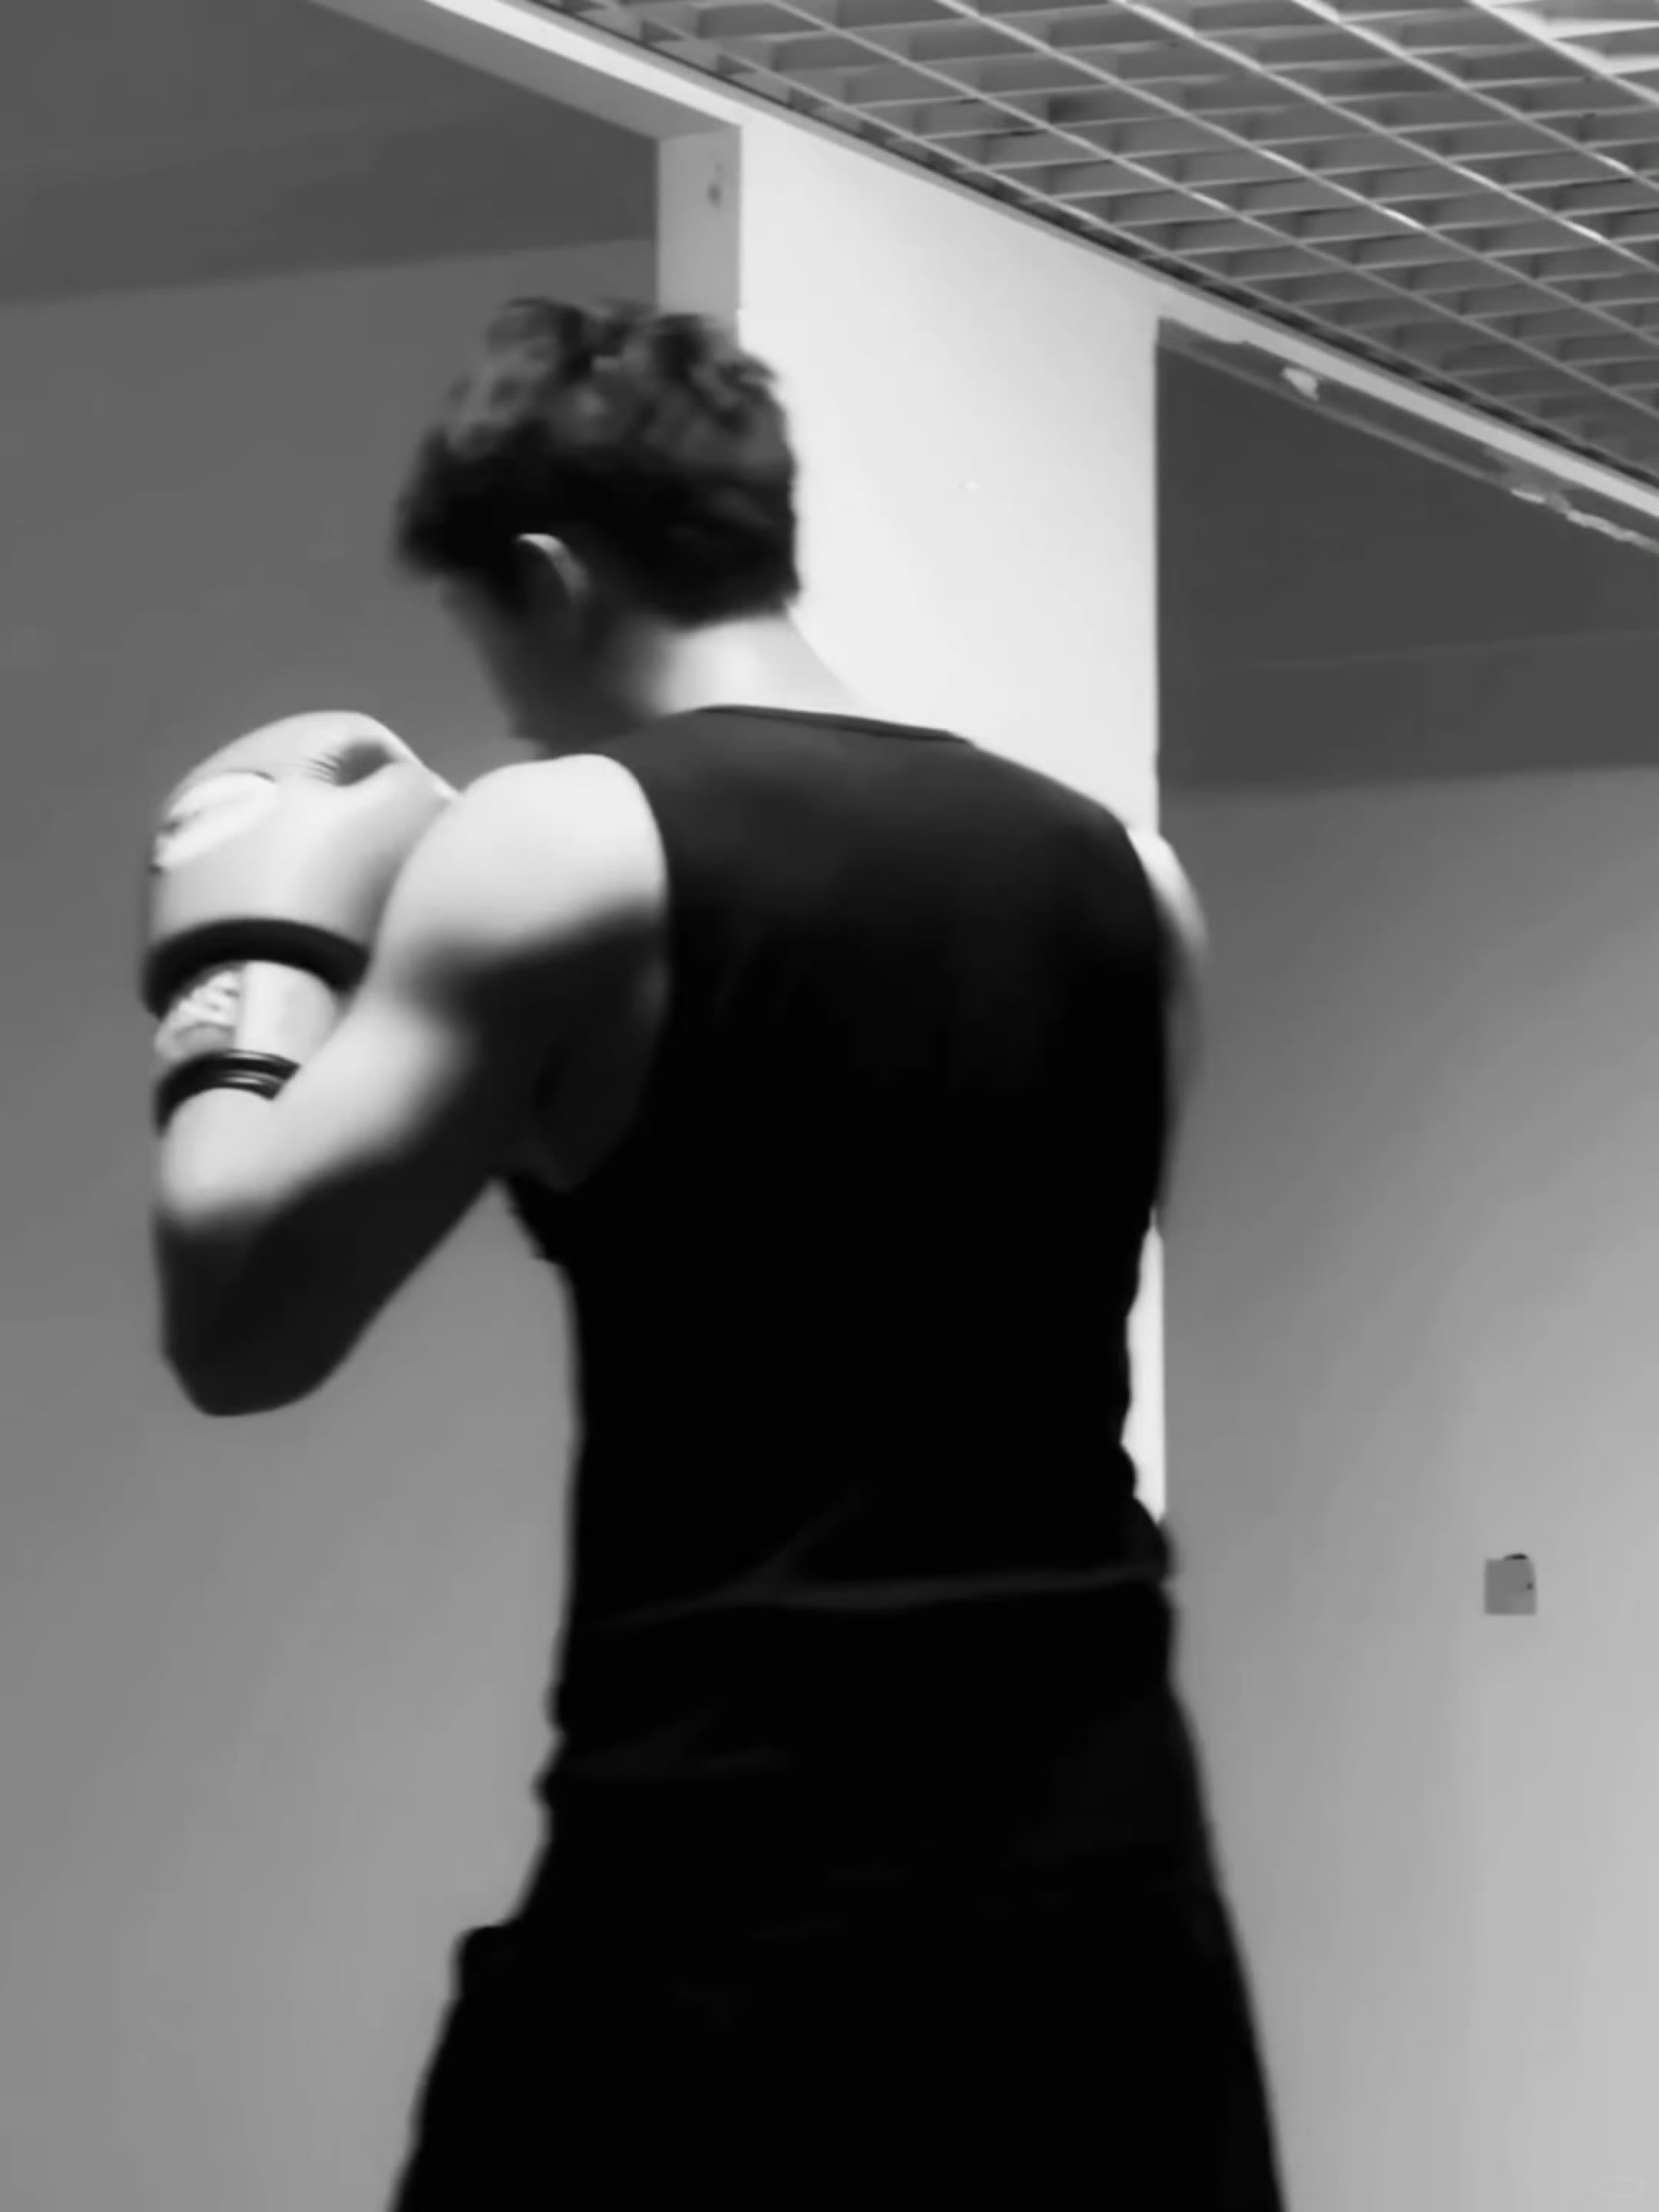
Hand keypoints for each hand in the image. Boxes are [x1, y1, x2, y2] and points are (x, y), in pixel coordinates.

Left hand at [142, 712, 455, 1107]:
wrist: (248, 1002)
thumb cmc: (333, 899)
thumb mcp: (399, 824)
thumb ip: (414, 783)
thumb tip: (413, 786)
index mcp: (268, 747)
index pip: (361, 736)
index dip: (410, 780)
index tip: (428, 833)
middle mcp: (211, 777)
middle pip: (310, 781)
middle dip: (355, 816)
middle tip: (389, 867)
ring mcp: (179, 840)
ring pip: (273, 825)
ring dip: (313, 852)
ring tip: (344, 904)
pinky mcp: (168, 895)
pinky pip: (242, 872)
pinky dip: (276, 888)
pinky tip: (298, 928)